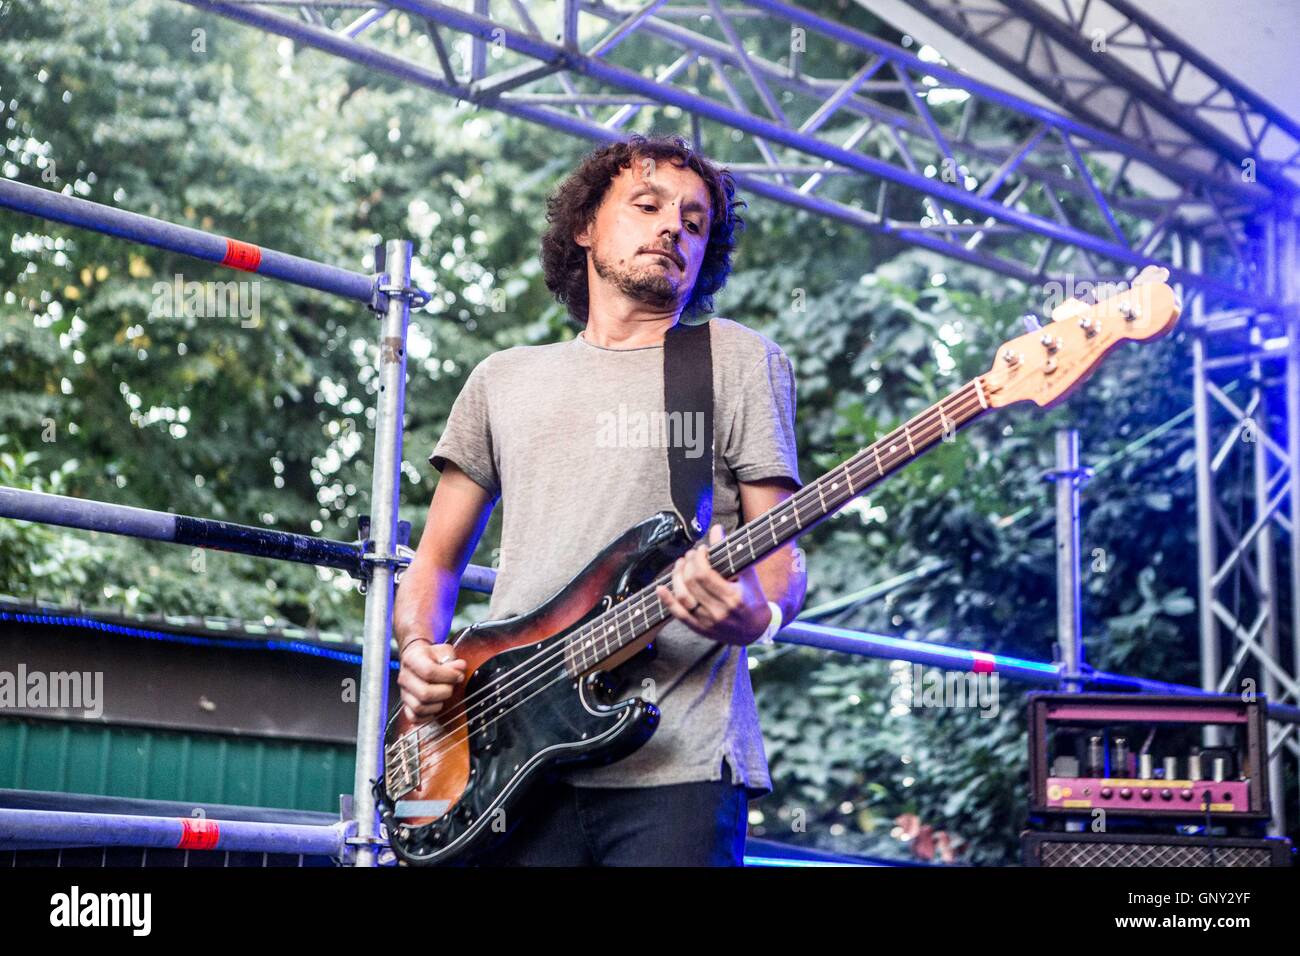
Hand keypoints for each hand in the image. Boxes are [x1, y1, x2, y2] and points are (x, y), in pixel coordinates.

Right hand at [396, 640, 466, 721]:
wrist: (417, 659)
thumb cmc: (431, 656)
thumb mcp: (443, 652)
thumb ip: (452, 660)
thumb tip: (460, 667)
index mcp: (412, 658)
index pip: (429, 671)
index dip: (448, 676)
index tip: (458, 676)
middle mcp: (405, 676)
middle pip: (424, 693)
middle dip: (445, 692)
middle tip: (451, 686)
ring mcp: (404, 692)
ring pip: (419, 707)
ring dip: (437, 705)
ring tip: (443, 696)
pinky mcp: (405, 704)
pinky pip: (414, 717)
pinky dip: (427, 716)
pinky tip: (435, 706)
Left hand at [655, 523, 771, 645]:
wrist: (756, 629)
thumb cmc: (753, 598)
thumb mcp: (747, 574)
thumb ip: (731, 551)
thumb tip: (716, 529)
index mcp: (733, 597)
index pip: (704, 574)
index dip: (698, 558)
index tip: (702, 550)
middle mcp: (719, 611)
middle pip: (691, 582)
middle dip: (687, 564)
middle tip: (690, 555)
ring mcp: (707, 622)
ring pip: (682, 597)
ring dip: (676, 577)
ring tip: (680, 565)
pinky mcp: (699, 628)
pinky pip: (678, 614)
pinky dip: (667, 600)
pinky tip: (660, 588)